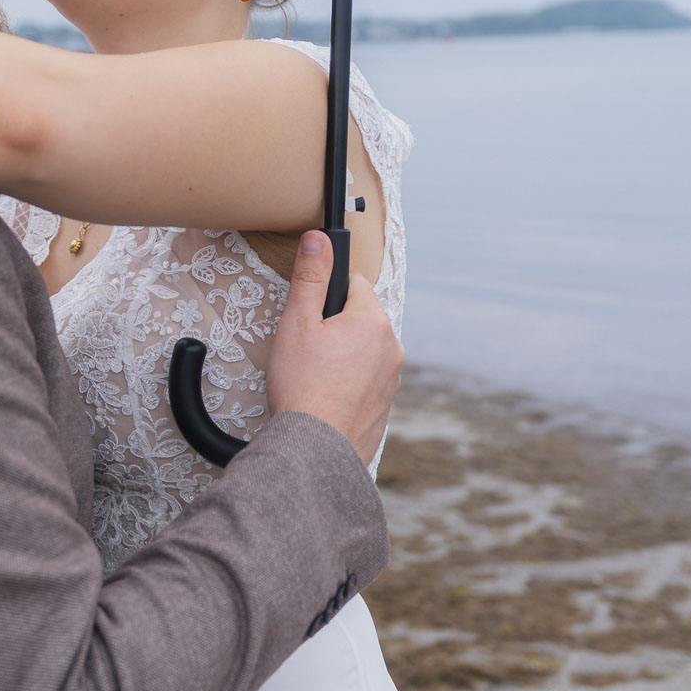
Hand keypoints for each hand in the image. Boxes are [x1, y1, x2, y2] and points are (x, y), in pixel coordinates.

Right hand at [267, 231, 403, 465]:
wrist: (315, 451)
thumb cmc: (302, 386)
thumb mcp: (298, 323)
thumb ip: (310, 278)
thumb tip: (319, 239)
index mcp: (373, 321)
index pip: (353, 283)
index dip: (325, 294)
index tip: (307, 314)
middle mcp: (391, 347)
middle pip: (359, 317)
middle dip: (334, 326)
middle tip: (305, 349)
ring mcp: (392, 379)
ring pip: (363, 349)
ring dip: (342, 354)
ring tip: (312, 376)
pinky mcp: (385, 405)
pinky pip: (366, 379)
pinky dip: (348, 382)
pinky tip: (324, 396)